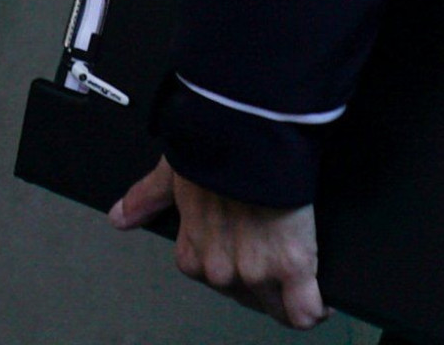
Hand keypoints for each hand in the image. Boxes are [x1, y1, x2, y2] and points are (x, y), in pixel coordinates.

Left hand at [111, 159, 323, 327]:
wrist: (249, 132)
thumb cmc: (214, 147)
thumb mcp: (172, 173)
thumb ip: (148, 198)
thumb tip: (121, 216)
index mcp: (193, 252)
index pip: (214, 279)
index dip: (236, 266)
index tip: (251, 255)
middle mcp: (220, 269)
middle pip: (249, 297)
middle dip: (264, 282)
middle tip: (276, 254)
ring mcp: (256, 271)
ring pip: (278, 308)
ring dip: (290, 294)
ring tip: (303, 274)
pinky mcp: (293, 266)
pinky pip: (306, 310)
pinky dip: (316, 307)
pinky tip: (322, 297)